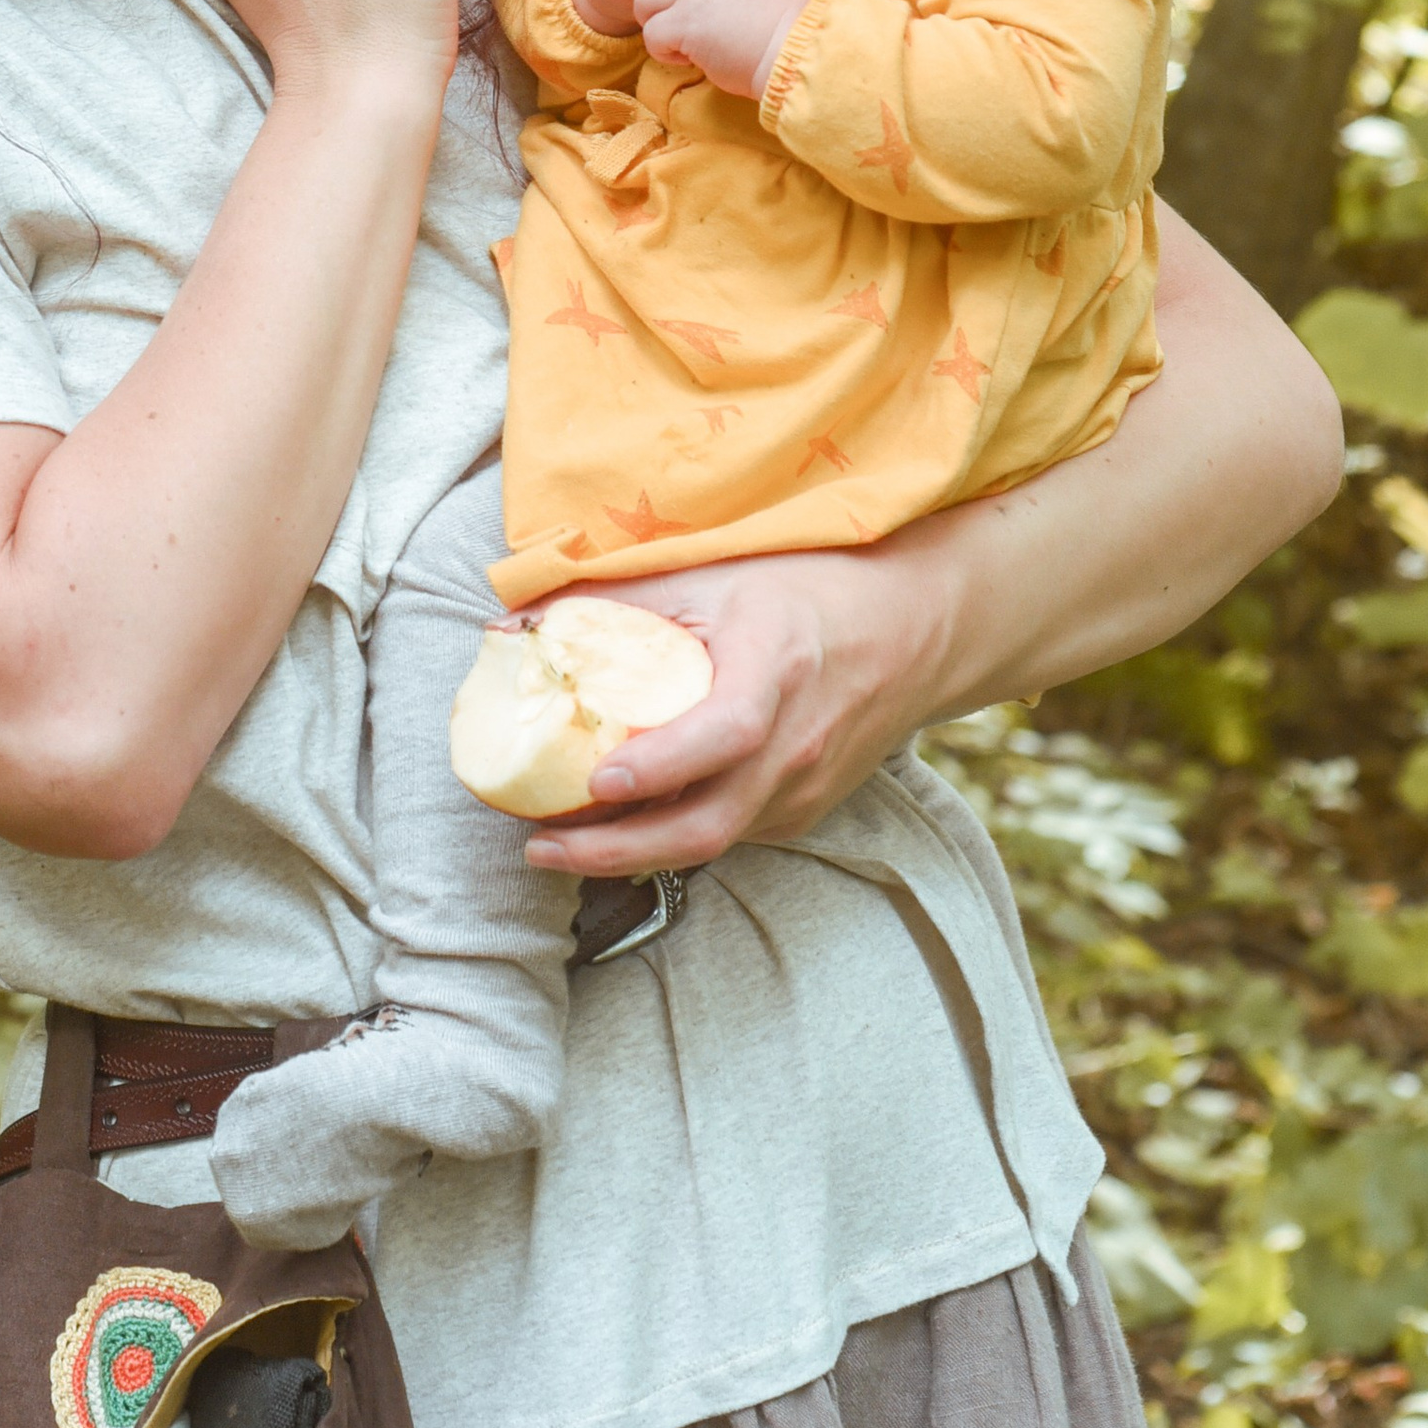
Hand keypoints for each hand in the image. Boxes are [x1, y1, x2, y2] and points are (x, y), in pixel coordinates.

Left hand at [522, 544, 936, 877]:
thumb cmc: (806, 585)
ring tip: (561, 846)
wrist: (912, 625)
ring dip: (636, 855)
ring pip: (715, 841)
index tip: (595, 781)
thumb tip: (514, 622)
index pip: (726, 733)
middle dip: (618, 850)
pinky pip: (733, 835)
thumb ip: (619, 597)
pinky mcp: (805, 810)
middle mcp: (799, 741)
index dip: (660, 765)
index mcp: (780, 668)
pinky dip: (675, 838)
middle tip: (540, 847)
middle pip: (710, 823)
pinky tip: (624, 829)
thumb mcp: (716, 572)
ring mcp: (807, 786)